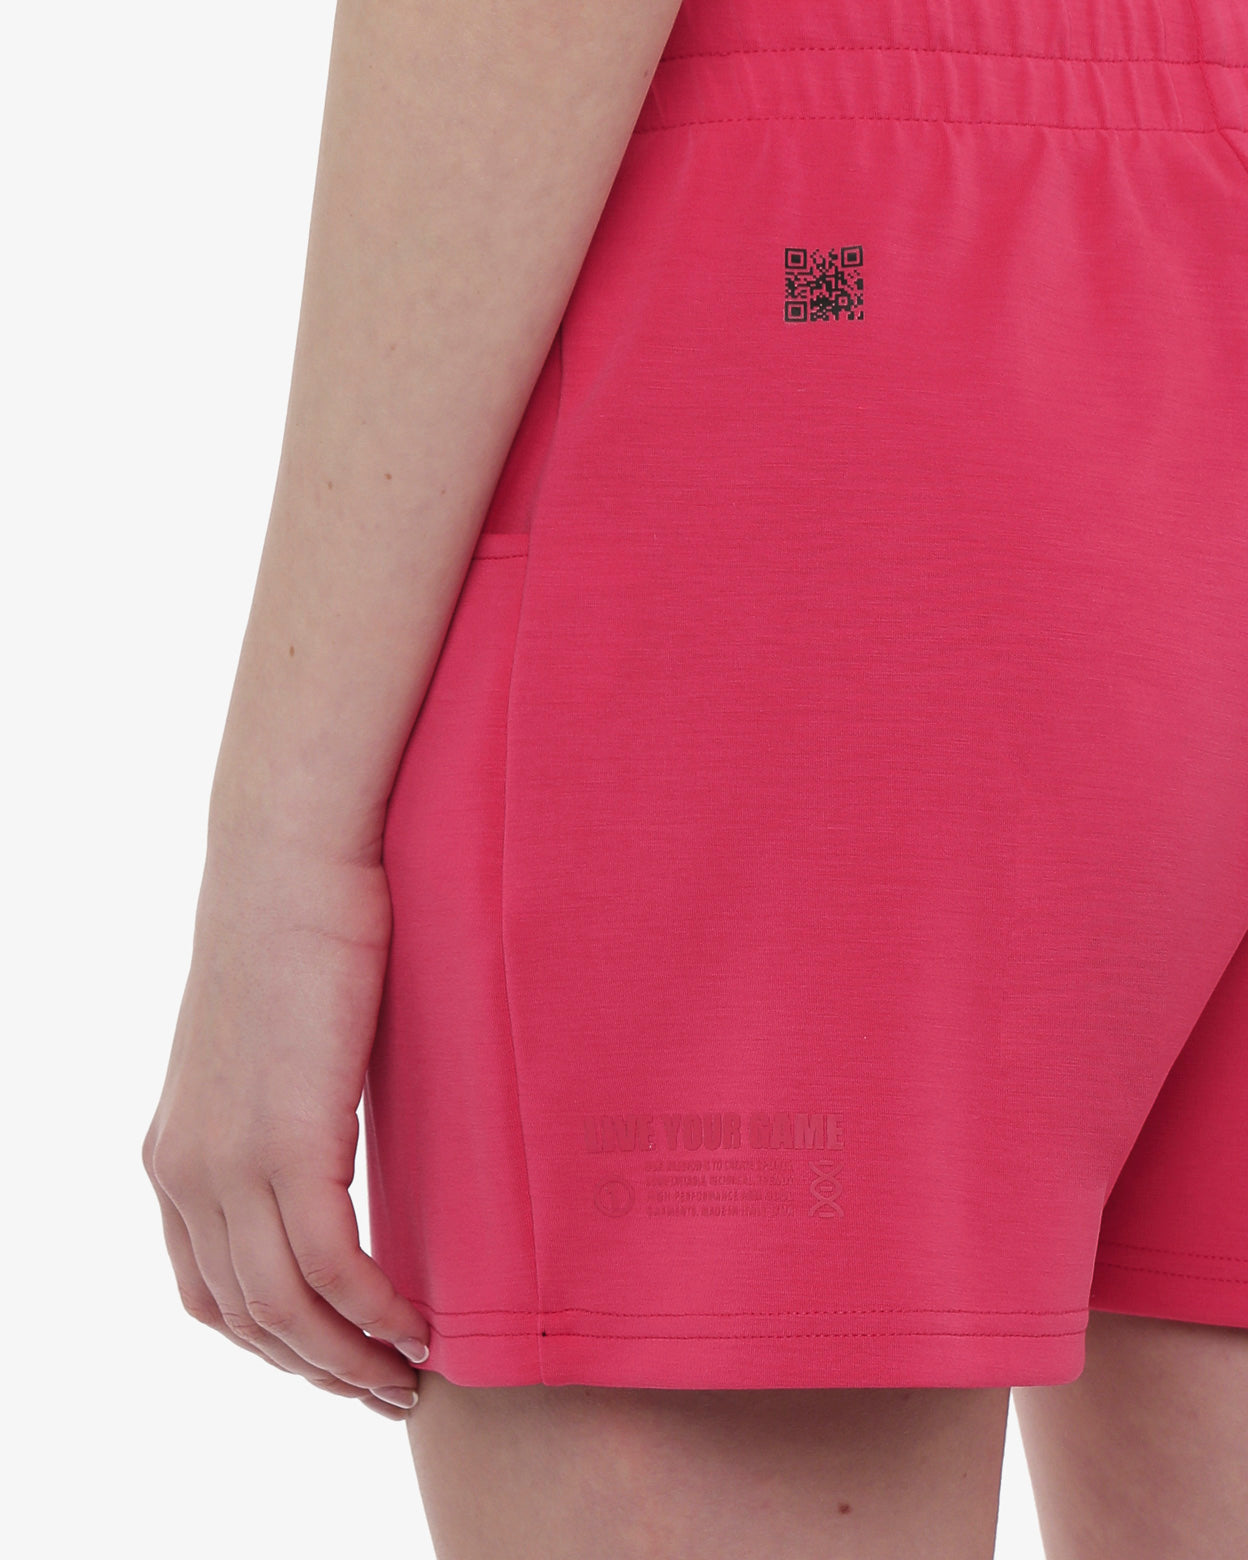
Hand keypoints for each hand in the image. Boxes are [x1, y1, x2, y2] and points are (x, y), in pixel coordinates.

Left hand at [141, 839, 430, 1420]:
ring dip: (353, 1360)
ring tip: (414, 1377)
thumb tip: (345, 1157)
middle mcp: (183, 1171)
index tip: (342, 1359)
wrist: (290, 858)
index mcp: (174, 1153)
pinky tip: (422, 1323)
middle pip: (246, 1318)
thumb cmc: (302, 934)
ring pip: (286, 1310)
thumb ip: (292, 1116)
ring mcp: (226, 1161)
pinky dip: (376, 1311)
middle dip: (319, 1371)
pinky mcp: (283, 1142)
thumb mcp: (279, 1047)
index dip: (276, 1346)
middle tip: (389, 1392)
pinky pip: (331, 1269)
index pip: (209, 1291)